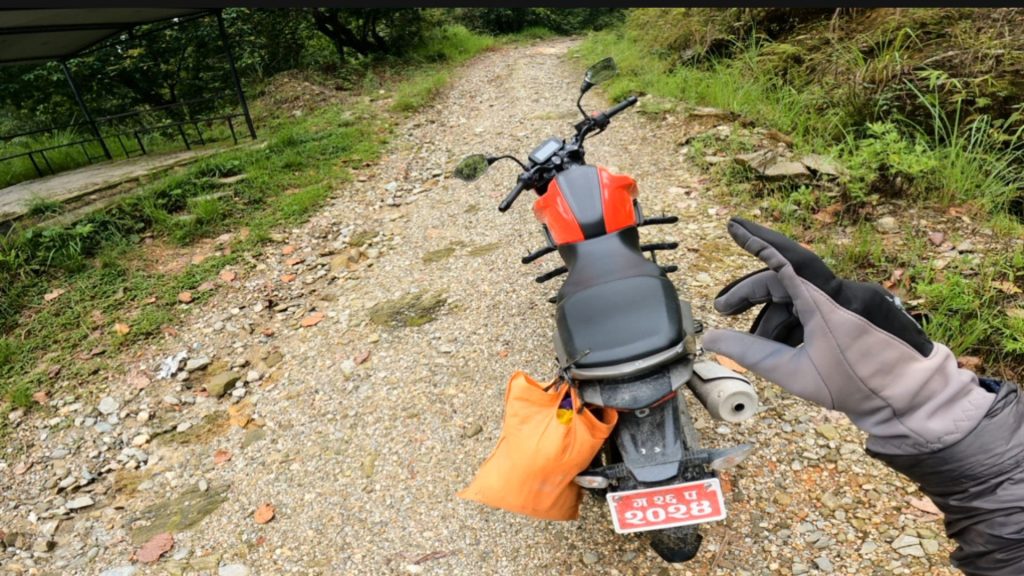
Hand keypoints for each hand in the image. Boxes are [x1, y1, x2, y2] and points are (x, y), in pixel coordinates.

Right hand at [702, 217, 994, 454]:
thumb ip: (750, 353)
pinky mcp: (863, 310)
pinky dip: (797, 321)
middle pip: (787, 279)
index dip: (756, 240)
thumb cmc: (856, 388)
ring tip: (759, 345)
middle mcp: (844, 291)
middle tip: (723, 310)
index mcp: (829, 301)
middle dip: (752, 294)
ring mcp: (856, 299)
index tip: (733, 225)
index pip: (786, 259)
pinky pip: (820, 306)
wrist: (912, 401)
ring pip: (802, 296)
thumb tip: (711, 338)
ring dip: (774, 316)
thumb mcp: (796, 373)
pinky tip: (786, 347)